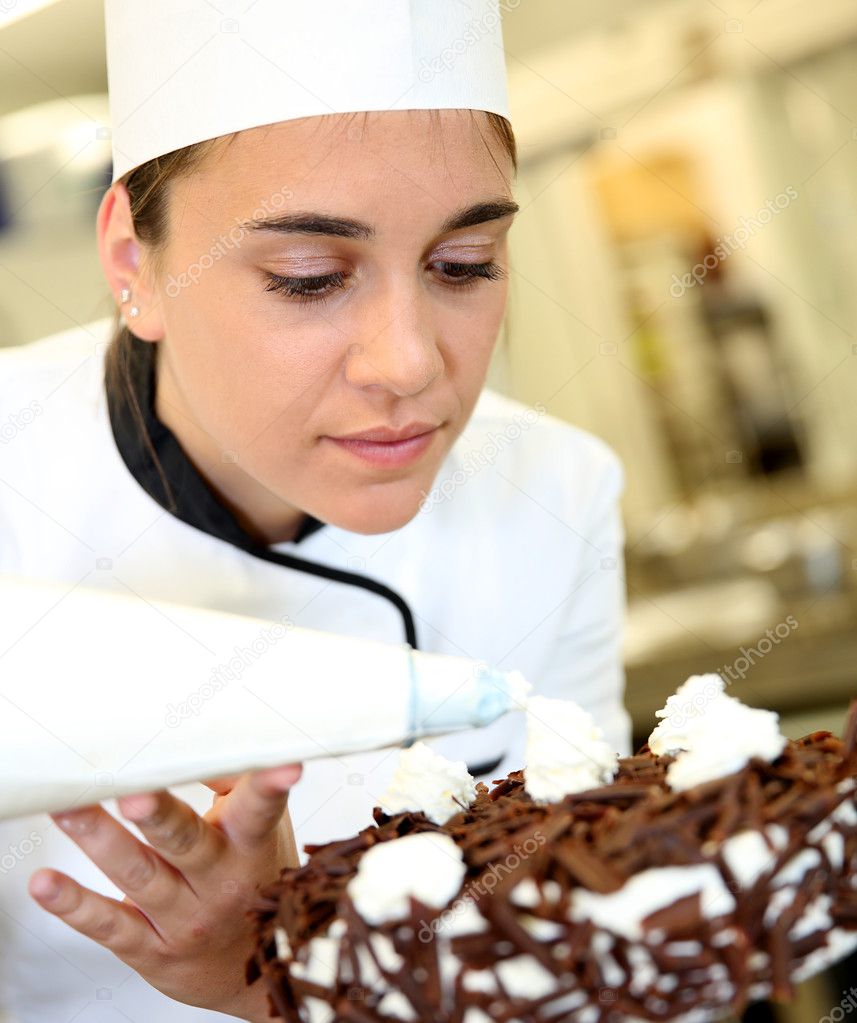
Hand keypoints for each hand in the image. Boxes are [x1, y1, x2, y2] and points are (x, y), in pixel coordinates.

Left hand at [28, 764, 300, 1020]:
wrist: (252, 970)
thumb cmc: (253, 879)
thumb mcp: (261, 832)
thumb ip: (231, 783)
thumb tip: (198, 737)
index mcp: (251, 845)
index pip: (261, 810)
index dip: (271, 786)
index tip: (285, 767)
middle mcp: (222, 882)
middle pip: (187, 842)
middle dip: (157, 815)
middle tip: (130, 792)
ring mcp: (186, 919)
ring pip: (140, 876)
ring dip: (101, 841)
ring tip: (67, 810)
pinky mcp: (151, 950)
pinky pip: (109, 925)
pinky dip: (74, 905)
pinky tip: (44, 885)